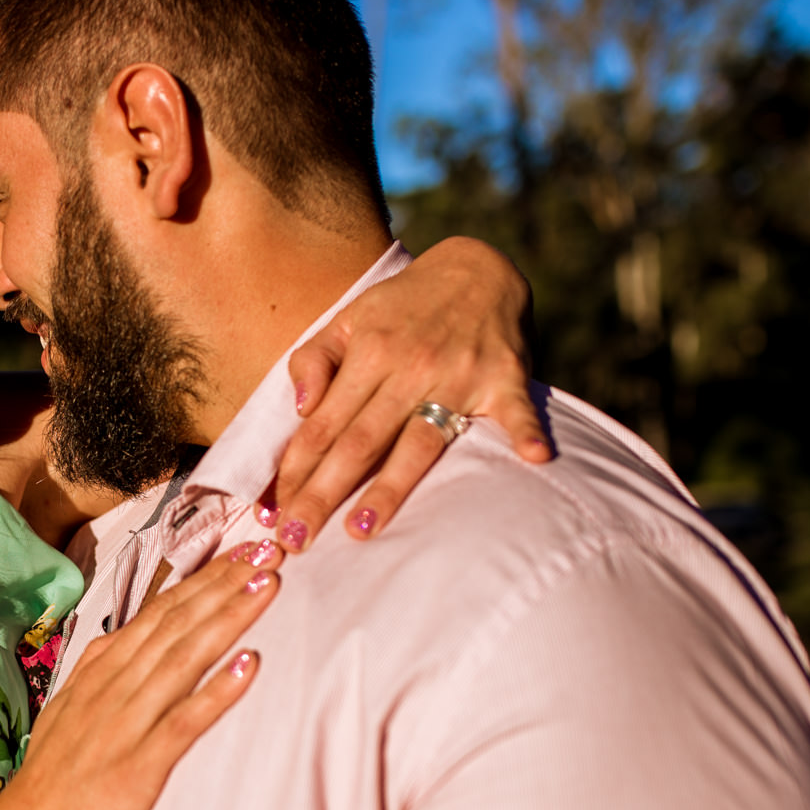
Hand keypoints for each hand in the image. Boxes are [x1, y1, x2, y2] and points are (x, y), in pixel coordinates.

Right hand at [0, 547, 278, 809]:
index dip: (203, 580)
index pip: (159, 614)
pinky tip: (251, 664)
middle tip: (268, 548)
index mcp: (100, 673)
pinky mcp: (138, 766)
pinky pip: (184, 722)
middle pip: (177, 624)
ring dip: (228, 619)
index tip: (241, 552)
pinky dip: (218, 691)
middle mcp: (113, 688)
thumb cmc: (51, 788)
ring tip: (267, 586)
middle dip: (224, 583)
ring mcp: (125, 724)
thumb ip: (102, 678)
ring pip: (184, 659)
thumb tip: (129, 643)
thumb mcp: (71, 714)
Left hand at [269, 236, 549, 550]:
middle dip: (324, 492)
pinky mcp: (506, 378)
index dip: (297, 470)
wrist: (478, 268)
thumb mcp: (348, 319)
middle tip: (297, 540)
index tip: (275, 514)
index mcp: (368, 353)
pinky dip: (526, 432)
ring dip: (391, 486)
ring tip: (361, 528)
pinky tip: (534, 458)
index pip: (323, 424)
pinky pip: (516, 411)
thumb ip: (314, 361)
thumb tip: (299, 409)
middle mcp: (410, 367)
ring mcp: (459, 375)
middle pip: (360, 441)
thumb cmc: (403, 307)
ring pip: (419, 441)